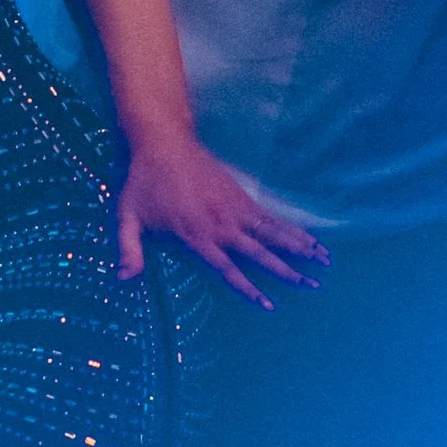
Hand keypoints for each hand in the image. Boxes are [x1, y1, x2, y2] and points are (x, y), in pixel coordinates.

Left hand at [114, 135, 327, 305]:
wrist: (162, 142)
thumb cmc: (143, 182)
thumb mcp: (126, 217)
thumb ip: (127, 250)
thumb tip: (122, 280)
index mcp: (196, 235)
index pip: (227, 268)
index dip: (249, 287)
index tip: (270, 305)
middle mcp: (221, 224)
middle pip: (260, 252)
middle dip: (287, 270)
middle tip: (311, 286)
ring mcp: (234, 208)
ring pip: (273, 232)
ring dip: (299, 246)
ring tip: (324, 261)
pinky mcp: (240, 195)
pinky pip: (270, 215)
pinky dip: (290, 227)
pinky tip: (308, 237)